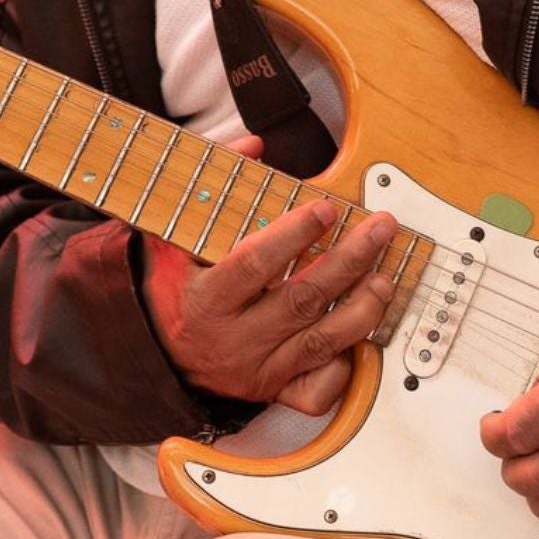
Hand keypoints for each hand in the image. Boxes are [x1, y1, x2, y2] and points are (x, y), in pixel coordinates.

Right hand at [140, 135, 395, 414]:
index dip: (293, 236)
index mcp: (205, 300)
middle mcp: (233, 340)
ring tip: (385, 277)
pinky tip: (360, 338)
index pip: (254, 265)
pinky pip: (316, 391)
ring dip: (360, 309)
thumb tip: (253, 146)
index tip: (326, 208)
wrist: (152, 356)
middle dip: (349, 261)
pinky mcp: (273, 392)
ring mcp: (257, 370)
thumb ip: (210, 186)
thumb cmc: (172, 288)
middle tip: (381, 228)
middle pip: (301, 300)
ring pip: (319, 343)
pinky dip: (344, 367)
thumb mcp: (171, 235)